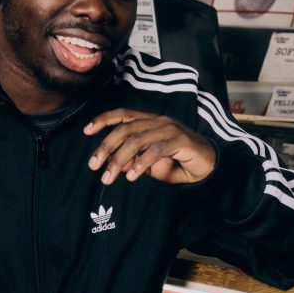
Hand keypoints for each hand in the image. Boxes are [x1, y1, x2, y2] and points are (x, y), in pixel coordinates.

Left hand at [83, 109, 216, 185]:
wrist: (207, 167)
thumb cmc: (177, 163)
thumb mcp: (149, 163)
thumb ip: (133, 159)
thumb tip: (112, 163)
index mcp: (149, 121)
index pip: (122, 115)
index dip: (103, 120)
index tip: (86, 130)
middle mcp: (158, 121)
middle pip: (125, 129)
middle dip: (105, 147)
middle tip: (94, 166)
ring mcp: (170, 129)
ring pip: (137, 141)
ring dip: (119, 160)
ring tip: (109, 177)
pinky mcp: (181, 140)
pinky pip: (156, 150)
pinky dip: (141, 164)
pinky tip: (132, 176)